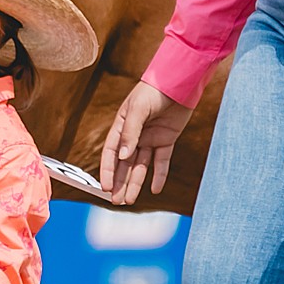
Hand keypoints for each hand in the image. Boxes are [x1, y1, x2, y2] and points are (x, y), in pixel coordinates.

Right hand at [97, 81, 194, 204]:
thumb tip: (123, 157)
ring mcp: (150, 138)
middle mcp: (134, 135)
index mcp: (121, 126)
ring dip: (135, 183)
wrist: (178, 81)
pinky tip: (155, 189)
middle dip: (120, 182)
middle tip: (117, 201)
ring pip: (141, 166)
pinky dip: (159, 175)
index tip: (105, 188)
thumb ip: (130, 132)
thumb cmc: (153, 91)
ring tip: (130, 201)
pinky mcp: (166, 140)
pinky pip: (161, 161)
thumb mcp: (138, 109)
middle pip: (125, 164)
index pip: (111, 153)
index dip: (108, 171)